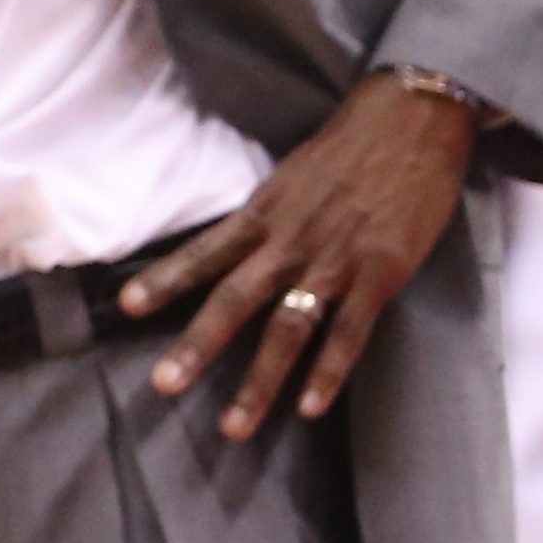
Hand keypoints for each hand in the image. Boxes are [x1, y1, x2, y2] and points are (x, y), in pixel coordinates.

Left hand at [120, 73, 473, 440]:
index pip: (208, 250)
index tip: (128, 304)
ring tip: (235, 426)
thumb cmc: (354, 141)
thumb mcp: (296, 172)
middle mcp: (292, 238)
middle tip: (164, 385)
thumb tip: (243, 246)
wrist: (414, 116)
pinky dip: (329, 370)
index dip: (168, 277)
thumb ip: (272, 213)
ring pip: (288, 327)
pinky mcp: (380, 270)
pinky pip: (350, 330)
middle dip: (198, 344)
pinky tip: (311, 406)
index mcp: (268, 210)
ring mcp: (336, 258)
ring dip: (260, 380)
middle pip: (237, 298)